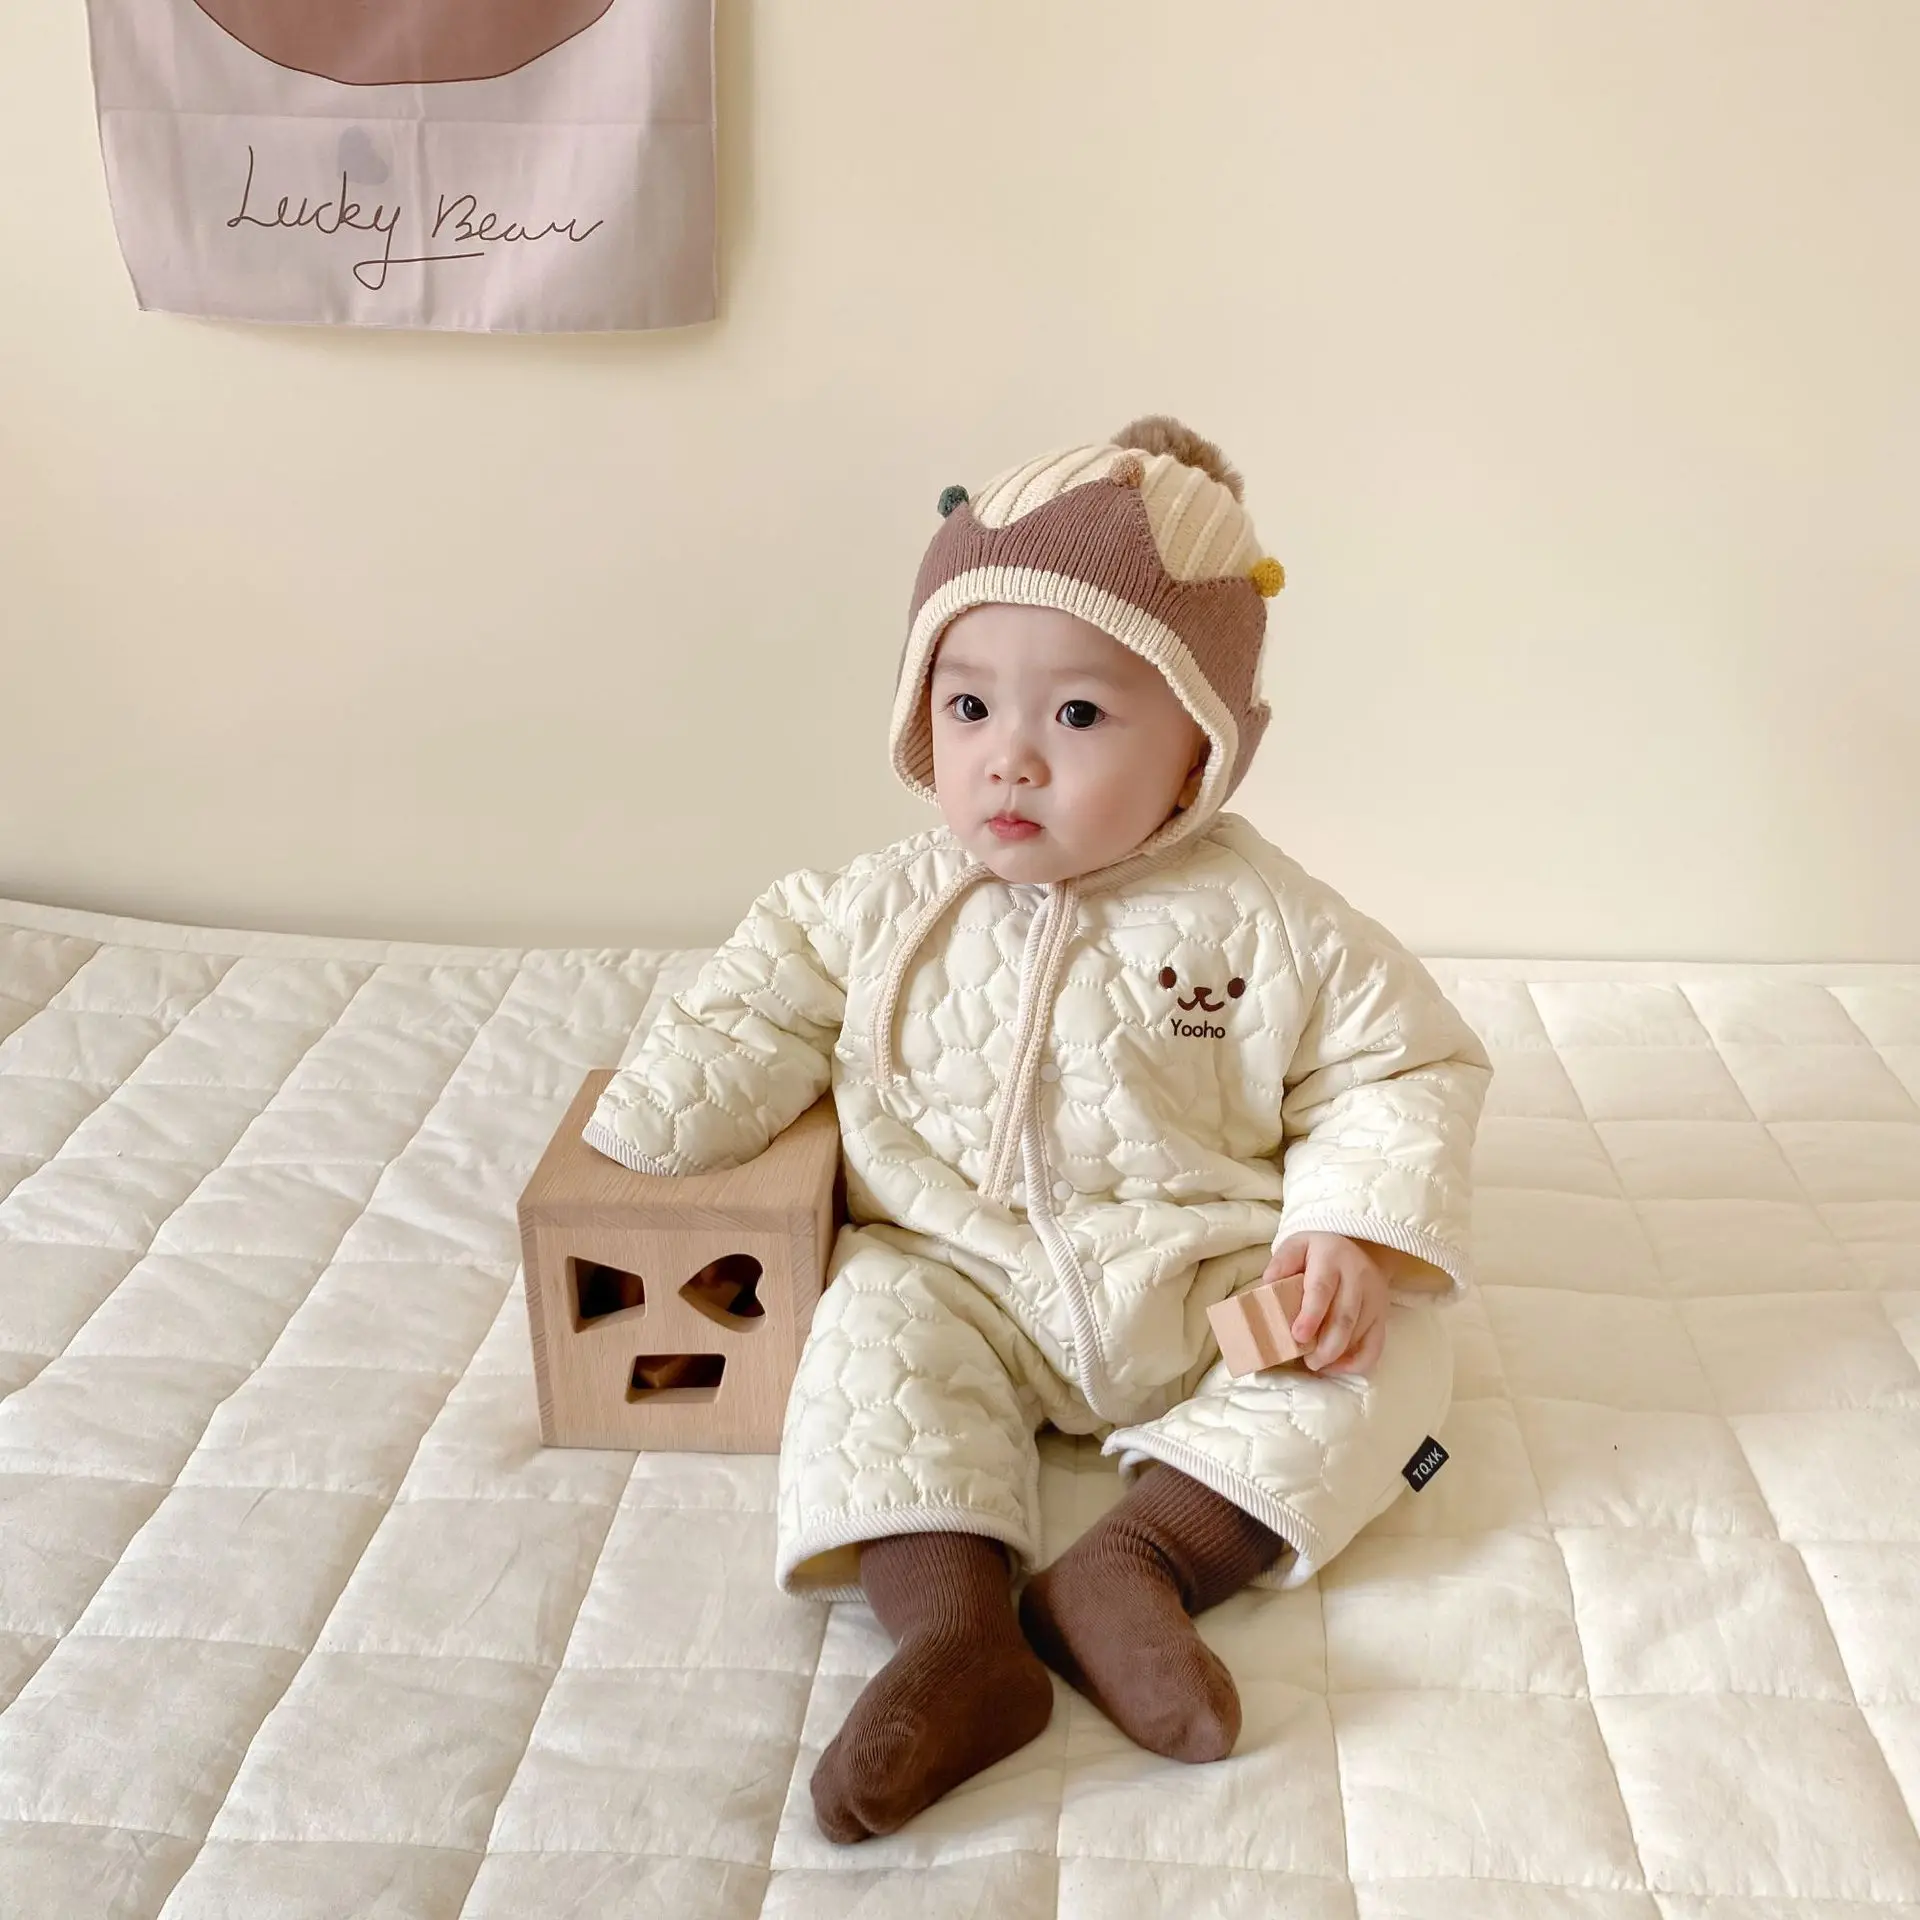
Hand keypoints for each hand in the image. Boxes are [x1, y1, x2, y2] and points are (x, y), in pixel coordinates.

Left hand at [1264, 1232, 1389, 1376]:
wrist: (1360, 1247)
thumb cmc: (1319, 1252)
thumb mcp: (1296, 1246)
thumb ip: (1282, 1263)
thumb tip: (1268, 1286)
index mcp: (1331, 1258)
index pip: (1322, 1289)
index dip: (1310, 1315)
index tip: (1298, 1336)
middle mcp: (1357, 1277)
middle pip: (1345, 1318)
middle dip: (1326, 1346)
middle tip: (1308, 1361)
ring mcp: (1374, 1297)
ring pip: (1360, 1333)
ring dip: (1338, 1355)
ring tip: (1316, 1364)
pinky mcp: (1382, 1314)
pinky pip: (1376, 1344)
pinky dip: (1358, 1362)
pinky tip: (1338, 1367)